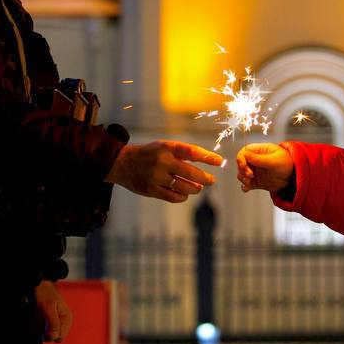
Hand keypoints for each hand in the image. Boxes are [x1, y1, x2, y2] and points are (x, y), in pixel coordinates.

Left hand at [35, 281, 71, 342]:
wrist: (38, 286)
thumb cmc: (44, 294)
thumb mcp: (48, 308)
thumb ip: (53, 323)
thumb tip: (54, 338)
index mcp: (67, 319)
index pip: (59, 337)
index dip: (50, 334)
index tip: (44, 324)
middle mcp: (62, 323)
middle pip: (52, 337)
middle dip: (43, 330)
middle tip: (39, 318)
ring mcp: (54, 323)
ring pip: (45, 334)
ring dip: (38, 327)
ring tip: (37, 316)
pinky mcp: (47, 323)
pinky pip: (41, 330)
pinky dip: (36, 325)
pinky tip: (36, 317)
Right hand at [106, 140, 223, 202]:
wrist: (123, 163)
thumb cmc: (151, 154)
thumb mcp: (165, 146)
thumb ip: (184, 152)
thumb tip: (209, 160)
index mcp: (167, 147)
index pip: (192, 151)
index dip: (208, 157)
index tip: (220, 161)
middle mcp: (162, 161)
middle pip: (192, 173)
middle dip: (206, 178)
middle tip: (212, 180)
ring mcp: (156, 177)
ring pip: (185, 188)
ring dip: (196, 189)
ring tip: (198, 187)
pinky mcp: (152, 190)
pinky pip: (174, 197)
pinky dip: (183, 196)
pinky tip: (185, 192)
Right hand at [236, 143, 294, 193]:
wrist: (295, 177)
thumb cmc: (287, 163)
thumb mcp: (274, 160)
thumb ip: (259, 159)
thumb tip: (245, 155)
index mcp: (260, 151)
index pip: (244, 152)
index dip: (241, 159)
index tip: (244, 166)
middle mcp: (255, 160)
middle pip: (241, 163)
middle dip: (242, 170)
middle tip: (251, 175)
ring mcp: (256, 171)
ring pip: (242, 174)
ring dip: (242, 178)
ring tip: (249, 183)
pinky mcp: (257, 181)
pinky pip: (247, 184)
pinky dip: (245, 187)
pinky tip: (247, 188)